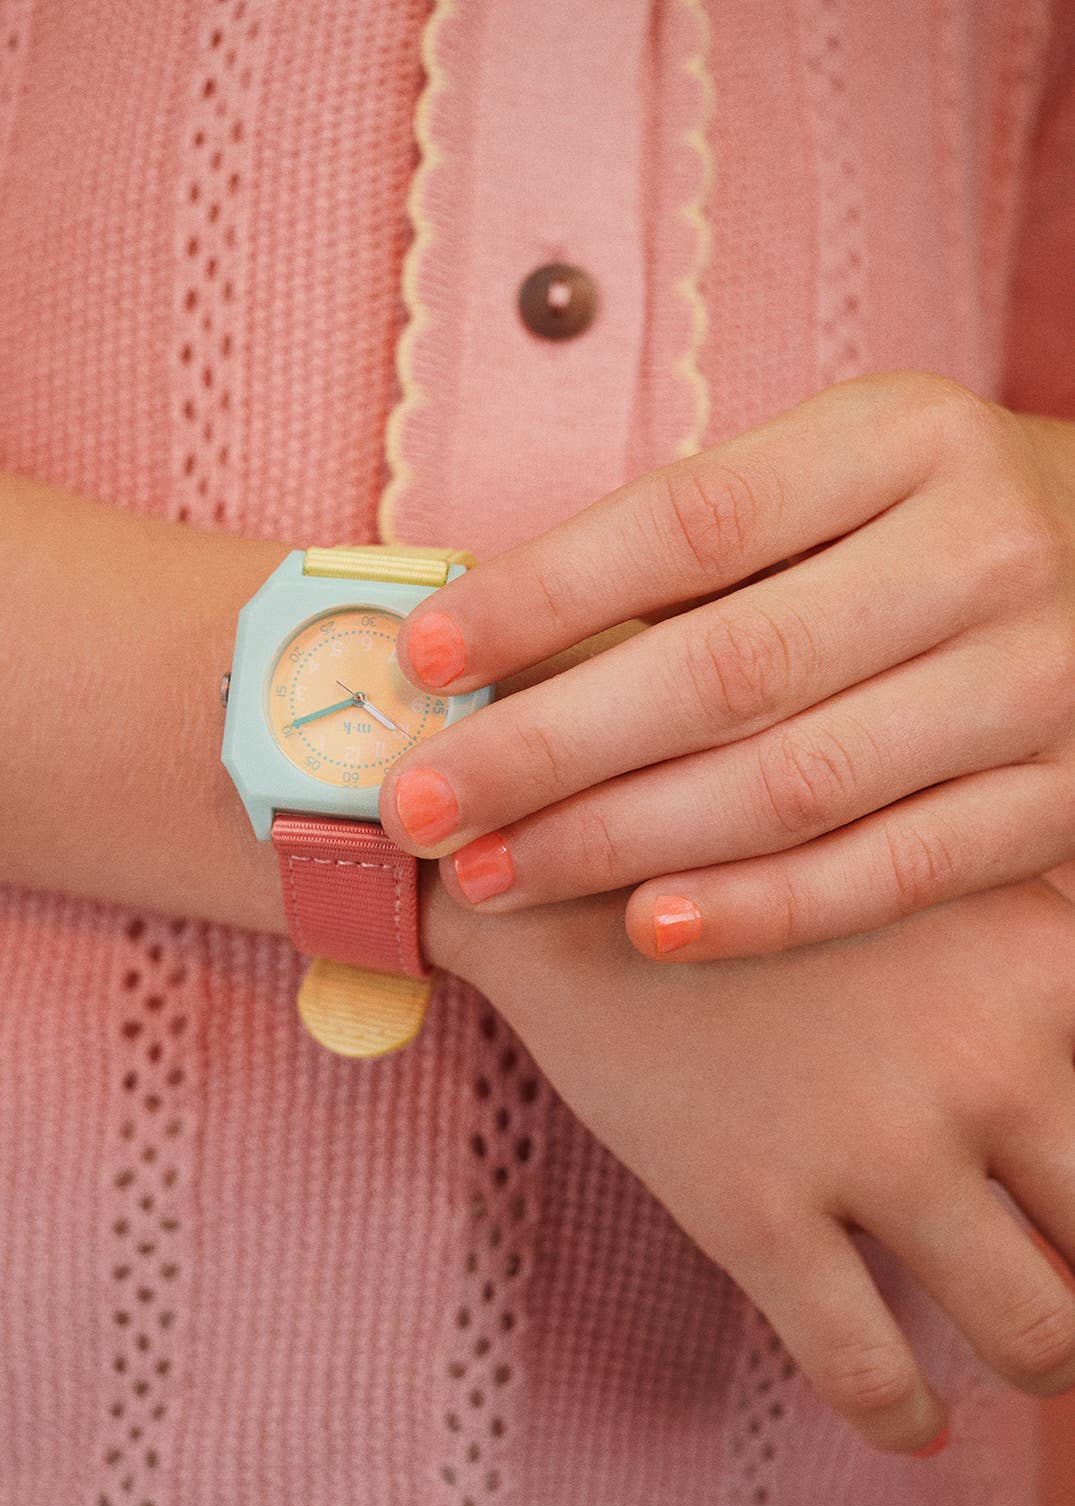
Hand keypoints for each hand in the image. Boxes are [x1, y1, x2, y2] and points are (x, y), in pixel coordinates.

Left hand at [381, 370, 1074, 961]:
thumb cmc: (928, 525)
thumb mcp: (838, 478)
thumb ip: (703, 552)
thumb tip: (494, 648)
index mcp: (902, 438)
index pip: (690, 523)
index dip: (541, 596)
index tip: (423, 661)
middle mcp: (982, 549)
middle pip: (728, 668)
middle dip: (549, 749)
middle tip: (420, 806)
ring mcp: (1039, 682)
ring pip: (799, 783)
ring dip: (623, 841)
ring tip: (494, 876)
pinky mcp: (1066, 798)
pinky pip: (896, 873)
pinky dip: (767, 910)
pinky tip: (650, 929)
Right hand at [427, 862, 1074, 1459]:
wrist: (561, 863)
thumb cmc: (748, 853)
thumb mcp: (920, 856)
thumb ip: (1028, 956)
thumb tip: (1060, 1069)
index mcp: (1043, 961)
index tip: (1069, 1197)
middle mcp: (985, 1058)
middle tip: (1067, 1278)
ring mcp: (871, 1141)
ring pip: (1034, 1334)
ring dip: (1043, 1362)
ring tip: (1024, 1354)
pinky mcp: (755, 1208)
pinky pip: (872, 1374)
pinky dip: (907, 1417)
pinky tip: (910, 1419)